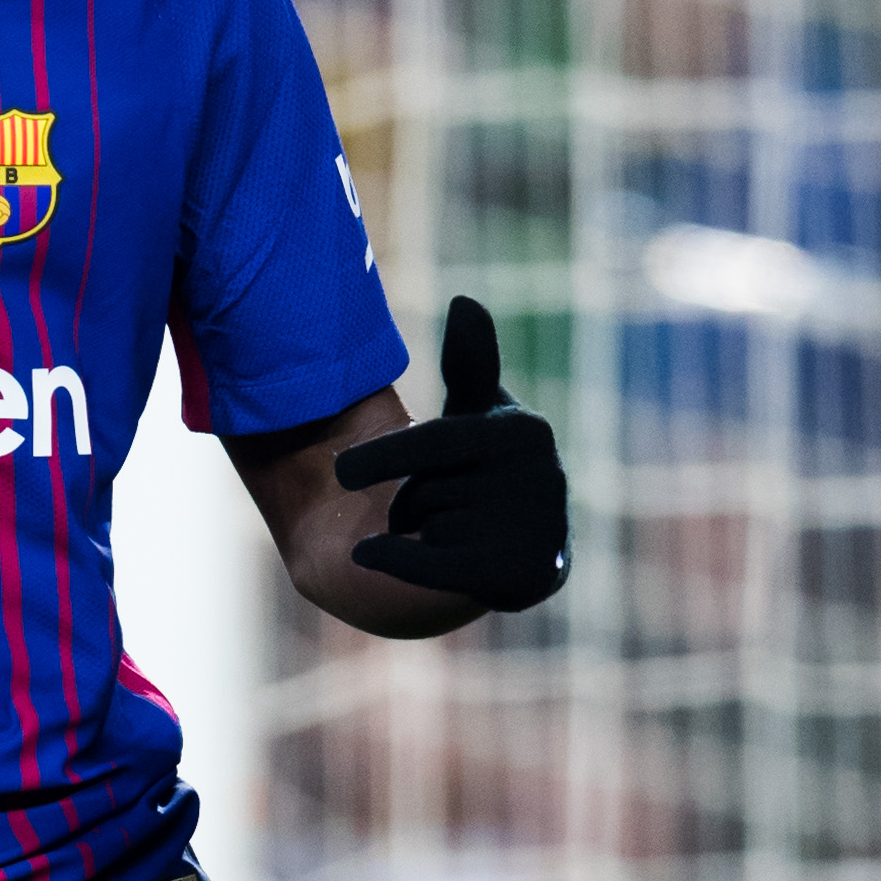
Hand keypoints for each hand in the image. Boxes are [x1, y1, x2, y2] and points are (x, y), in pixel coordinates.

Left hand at [333, 297, 569, 612]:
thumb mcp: (476, 413)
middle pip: (427, 491)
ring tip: (446, 527)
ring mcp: (540, 532)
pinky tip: (366, 552)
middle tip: (427, 501)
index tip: (337, 471)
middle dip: (411, 498)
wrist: (520, 547)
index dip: (383, 457)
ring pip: (432, 530)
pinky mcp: (529, 578)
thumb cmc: (483, 467)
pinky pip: (440, 570)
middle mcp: (543, 481)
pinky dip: (397, 562)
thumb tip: (464, 302)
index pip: (437, 443)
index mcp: (525, 432)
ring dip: (418, 530)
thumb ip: (468, 363)